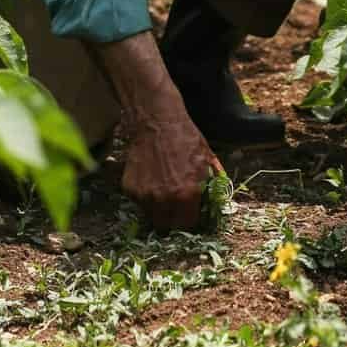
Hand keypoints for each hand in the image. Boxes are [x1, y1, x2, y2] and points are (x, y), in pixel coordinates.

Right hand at [91, 32, 222, 230]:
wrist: (156, 120)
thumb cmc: (185, 137)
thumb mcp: (206, 160)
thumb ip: (212, 183)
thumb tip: (216, 200)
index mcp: (187, 194)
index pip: (188, 224)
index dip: (190, 218)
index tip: (189, 212)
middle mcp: (165, 199)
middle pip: (167, 225)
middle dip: (172, 218)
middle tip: (175, 204)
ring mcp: (145, 195)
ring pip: (151, 215)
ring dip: (157, 208)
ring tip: (162, 188)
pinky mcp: (130, 188)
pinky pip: (138, 201)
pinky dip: (144, 195)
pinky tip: (150, 178)